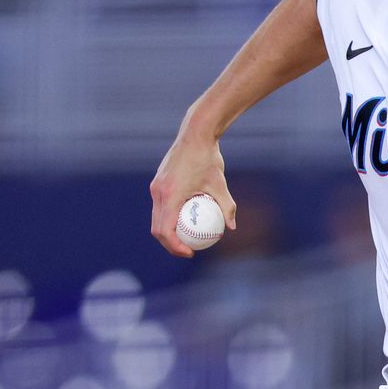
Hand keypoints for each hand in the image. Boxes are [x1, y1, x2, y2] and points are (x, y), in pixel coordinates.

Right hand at [149, 132, 235, 256]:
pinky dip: (169, 218)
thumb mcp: (221, 184)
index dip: (175, 246)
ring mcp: (156, 187)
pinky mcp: (158, 183)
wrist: (195, 135)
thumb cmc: (209, 159)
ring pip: (157, 218)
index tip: (190, 252)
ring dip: (168, 232)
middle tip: (188, 250)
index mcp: (171, 194)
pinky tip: (186, 221)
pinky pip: (161, 206)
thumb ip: (226, 206)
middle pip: (157, 228)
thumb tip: (231, 227)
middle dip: (170, 244)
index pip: (165, 230)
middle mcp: (159, 192)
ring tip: (186, 239)